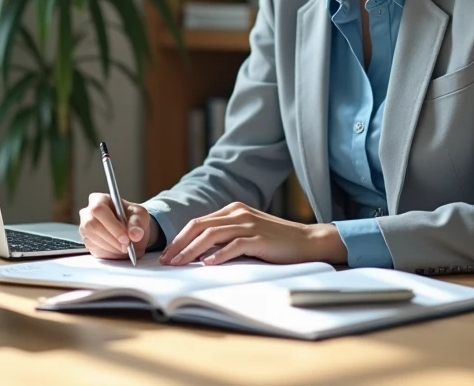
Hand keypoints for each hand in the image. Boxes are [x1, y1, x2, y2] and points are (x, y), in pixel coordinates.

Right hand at [78, 193, 155, 259]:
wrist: (131, 232)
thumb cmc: (132, 218)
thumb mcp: (140, 216)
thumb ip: (137, 224)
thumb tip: (134, 234)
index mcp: (100, 199)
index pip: (99, 209)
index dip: (111, 224)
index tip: (125, 237)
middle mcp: (88, 212)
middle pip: (92, 225)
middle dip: (112, 238)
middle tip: (126, 246)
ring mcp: (85, 227)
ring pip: (93, 238)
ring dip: (111, 246)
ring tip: (125, 247)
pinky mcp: (87, 241)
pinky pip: (94, 248)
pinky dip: (108, 251)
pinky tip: (118, 249)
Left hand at [158, 202, 347, 266]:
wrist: (307, 241)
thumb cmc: (276, 241)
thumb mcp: (247, 233)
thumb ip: (226, 237)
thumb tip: (199, 252)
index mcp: (233, 210)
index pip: (198, 222)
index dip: (179, 238)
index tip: (168, 254)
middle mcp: (238, 213)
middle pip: (199, 226)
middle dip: (179, 244)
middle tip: (167, 260)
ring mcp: (249, 224)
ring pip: (212, 235)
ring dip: (192, 250)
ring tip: (180, 263)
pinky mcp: (259, 238)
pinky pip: (234, 246)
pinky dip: (218, 255)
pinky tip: (207, 264)